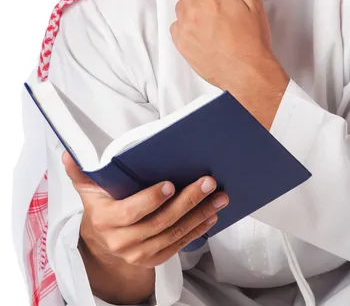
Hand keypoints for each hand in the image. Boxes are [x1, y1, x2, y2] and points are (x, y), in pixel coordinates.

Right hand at [63, 151, 228, 267]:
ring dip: (200, 214)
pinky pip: (180, 245)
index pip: (131, 212)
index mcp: (106, 221)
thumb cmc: (101, 207)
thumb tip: (68, 152)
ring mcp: (140, 253)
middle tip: (208, 182)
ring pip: (175, 234)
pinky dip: (198, 230)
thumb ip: (80, 172)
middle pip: (160, 222)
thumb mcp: (88, 190)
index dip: (150, 200)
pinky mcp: (155, 259)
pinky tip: (212, 215)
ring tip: (219, 196)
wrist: (103, 243)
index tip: (170, 184)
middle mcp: (123, 241)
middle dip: (187, 201)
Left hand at [156, 0, 288, 108]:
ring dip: (193, 11)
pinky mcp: (181, 44)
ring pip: (182, 9)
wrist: (248, 73)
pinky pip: (178, 27)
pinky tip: (205, 36)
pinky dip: (187, 27)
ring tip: (214, 26)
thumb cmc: (253, 39)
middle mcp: (194, 10)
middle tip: (218, 7)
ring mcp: (185, 28)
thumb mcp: (253, 5)